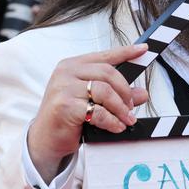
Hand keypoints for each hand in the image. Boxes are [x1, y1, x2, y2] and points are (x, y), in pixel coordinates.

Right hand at [27, 44, 151, 182]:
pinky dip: (112, 120)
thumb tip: (142, 93)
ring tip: (127, 119)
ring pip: (105, 91)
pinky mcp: (65, 106)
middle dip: (125, 91)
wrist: (45, 139)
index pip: (104, 56)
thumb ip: (116, 94)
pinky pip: (98, 111)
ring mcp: (64, 88)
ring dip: (121, 108)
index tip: (143, 49)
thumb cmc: (68, 116)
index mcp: (72, 65)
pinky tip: (116, 126)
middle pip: (108, 73)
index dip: (126, 52)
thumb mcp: (93, 101)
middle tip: (131, 107)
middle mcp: (66, 72)